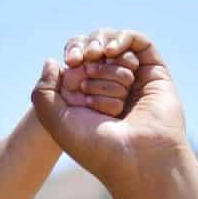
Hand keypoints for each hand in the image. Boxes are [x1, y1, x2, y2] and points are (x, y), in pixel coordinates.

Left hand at [32, 29, 186, 188]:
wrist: (137, 159)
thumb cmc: (97, 147)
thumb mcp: (55, 121)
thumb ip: (43, 91)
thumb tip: (51, 60)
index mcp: (86, 98)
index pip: (75, 61)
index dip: (72, 55)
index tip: (71, 62)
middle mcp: (109, 87)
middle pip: (94, 52)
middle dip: (90, 63)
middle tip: (88, 73)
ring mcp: (133, 79)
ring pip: (114, 49)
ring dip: (108, 67)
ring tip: (111, 88)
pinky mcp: (154, 72)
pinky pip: (137, 41)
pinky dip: (122, 39)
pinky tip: (112, 51)